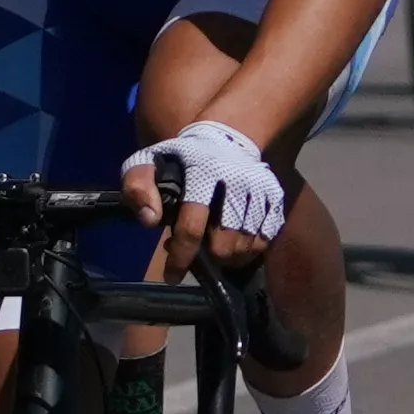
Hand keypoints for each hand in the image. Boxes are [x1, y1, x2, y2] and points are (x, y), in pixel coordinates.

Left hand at [130, 115, 285, 255]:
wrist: (227, 136)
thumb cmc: (182, 157)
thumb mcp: (148, 161)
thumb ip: (137, 186)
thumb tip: (149, 220)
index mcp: (203, 172)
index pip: (192, 226)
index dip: (180, 257)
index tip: (171, 276)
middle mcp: (237, 182)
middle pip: (224, 244)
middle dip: (207, 257)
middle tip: (196, 248)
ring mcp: (261, 191)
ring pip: (247, 247)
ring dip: (227, 256)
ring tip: (212, 244)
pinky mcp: (276, 198)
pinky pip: (265, 240)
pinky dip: (248, 249)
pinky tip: (232, 240)